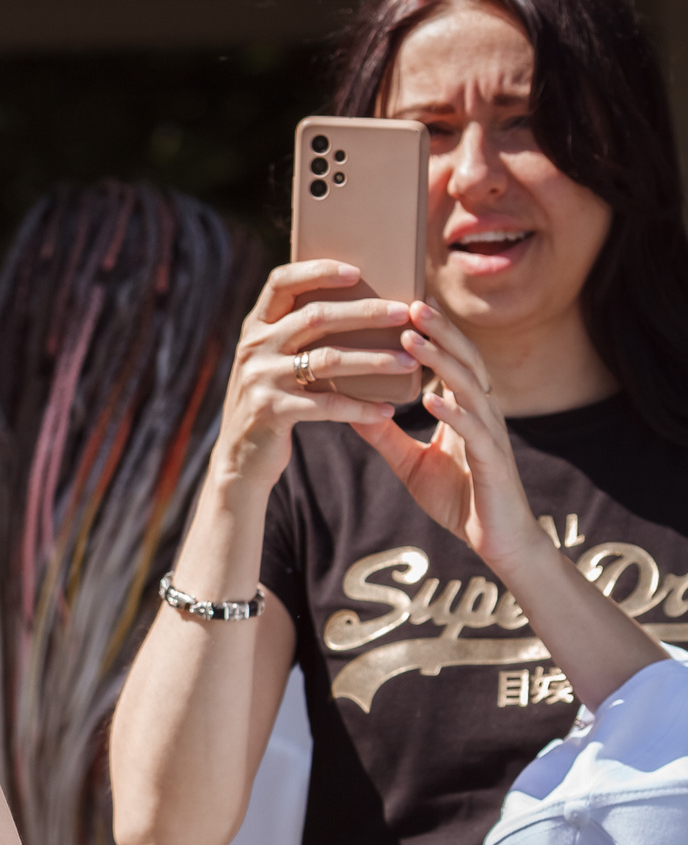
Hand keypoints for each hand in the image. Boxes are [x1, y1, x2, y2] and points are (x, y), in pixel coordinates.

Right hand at [209, 260, 415, 497]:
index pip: (281, 282)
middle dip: (365, 313)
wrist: (239, 458)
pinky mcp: (272, 411)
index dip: (318, 271)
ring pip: (328, 359)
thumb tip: (362, 307)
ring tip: (410, 361)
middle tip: (405, 313)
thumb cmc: (271, 401)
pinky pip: (327, 405)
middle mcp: (254, 347)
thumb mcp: (272, 362)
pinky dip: (361, 408)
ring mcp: (260, 379)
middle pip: (315, 317)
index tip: (357, 271)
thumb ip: (296, 336)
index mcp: (255, 327)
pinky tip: (387, 409)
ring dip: (375, 359)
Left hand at [353, 300, 539, 567]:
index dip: (433, 332)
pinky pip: (474, 431)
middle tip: (410, 302)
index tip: (404, 304)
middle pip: (464, 360)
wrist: (496, 542)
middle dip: (439, 330)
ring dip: (442, 361)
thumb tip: (348, 407)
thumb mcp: (410, 462)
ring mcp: (491, 435)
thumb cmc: (459, 497)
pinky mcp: (494, 462)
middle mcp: (483, 412)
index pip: (451, 360)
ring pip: (470, 386)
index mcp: (465, 408)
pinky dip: (453, 413)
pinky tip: (432, 399)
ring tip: (413, 339)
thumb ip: (383, 435)